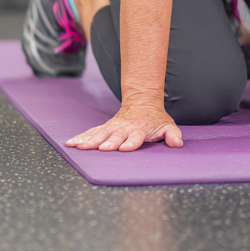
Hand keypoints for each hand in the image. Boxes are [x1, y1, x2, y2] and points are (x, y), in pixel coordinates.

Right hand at [66, 99, 182, 151]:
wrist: (142, 101)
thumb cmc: (155, 119)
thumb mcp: (167, 125)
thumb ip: (172, 135)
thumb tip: (178, 143)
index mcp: (140, 129)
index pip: (136, 137)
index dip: (131, 143)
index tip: (124, 149)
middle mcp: (125, 128)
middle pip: (117, 136)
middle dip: (110, 142)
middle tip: (102, 149)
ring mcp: (113, 127)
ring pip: (101, 134)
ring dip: (91, 140)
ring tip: (80, 146)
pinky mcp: (105, 128)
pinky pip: (92, 132)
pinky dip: (81, 137)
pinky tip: (71, 143)